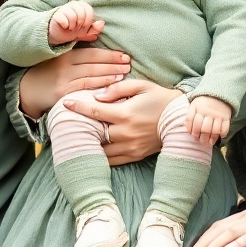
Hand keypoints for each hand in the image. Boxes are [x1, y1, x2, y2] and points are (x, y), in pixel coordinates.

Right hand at [18, 47, 130, 118]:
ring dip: (110, 73)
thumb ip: (76, 50)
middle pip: (94, 63)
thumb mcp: (59, 57)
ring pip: (91, 74)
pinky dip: (100, 84)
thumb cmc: (47, 72)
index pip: (91, 53)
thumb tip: (98, 36)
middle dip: (113, 62)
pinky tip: (112, 83)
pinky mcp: (63, 92)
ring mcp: (63, 79)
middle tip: (129, 63)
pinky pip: (85, 87)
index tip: (123, 55)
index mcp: (65, 53)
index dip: (109, 54)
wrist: (27, 91)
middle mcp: (64, 65)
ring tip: (124, 72)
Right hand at [48, 0, 103, 44]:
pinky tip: (64, 26)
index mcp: (82, 6)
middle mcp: (73, 4)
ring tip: (70, 27)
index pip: (89, 10)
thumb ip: (96, 28)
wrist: (58, 34)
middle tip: (76, 27)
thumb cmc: (73, 30)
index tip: (84, 26)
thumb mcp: (87, 31)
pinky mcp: (56, 14)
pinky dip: (65, 25)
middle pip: (82, 13)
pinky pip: (64, 19)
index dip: (88, 21)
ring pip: (73, 16)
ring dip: (72, 26)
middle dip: (80, 24)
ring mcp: (64, 8)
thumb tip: (101, 23)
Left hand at [64, 77, 181, 164]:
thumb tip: (99, 96)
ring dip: (88, 144)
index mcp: (125, 113)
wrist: (180, 121)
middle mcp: (125, 133)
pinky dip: (100, 156)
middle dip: (79, 128)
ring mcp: (129, 147)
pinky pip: (111, 160)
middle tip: (66, 123)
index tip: (65, 103)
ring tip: (76, 138)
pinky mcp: (134, 156)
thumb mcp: (141, 86)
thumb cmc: (160, 99)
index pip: (94, 110)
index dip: (78, 106)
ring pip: (100, 150)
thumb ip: (118, 88)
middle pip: (94, 133)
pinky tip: (92, 150)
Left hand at [186, 95, 231, 144]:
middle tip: (201, 142)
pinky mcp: (226, 116)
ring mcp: (218, 115)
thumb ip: (190, 115)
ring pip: (214, 130)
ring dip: (212, 138)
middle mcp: (208, 112)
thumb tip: (187, 129)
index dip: (193, 132)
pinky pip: (225, 127)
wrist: (218, 91)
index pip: (194, 122)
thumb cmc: (203, 101)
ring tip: (210, 143)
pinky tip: (220, 137)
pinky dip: (223, 133)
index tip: (194, 137)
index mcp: (198, 108)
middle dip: (202, 138)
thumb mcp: (194, 104)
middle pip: (204, 128)